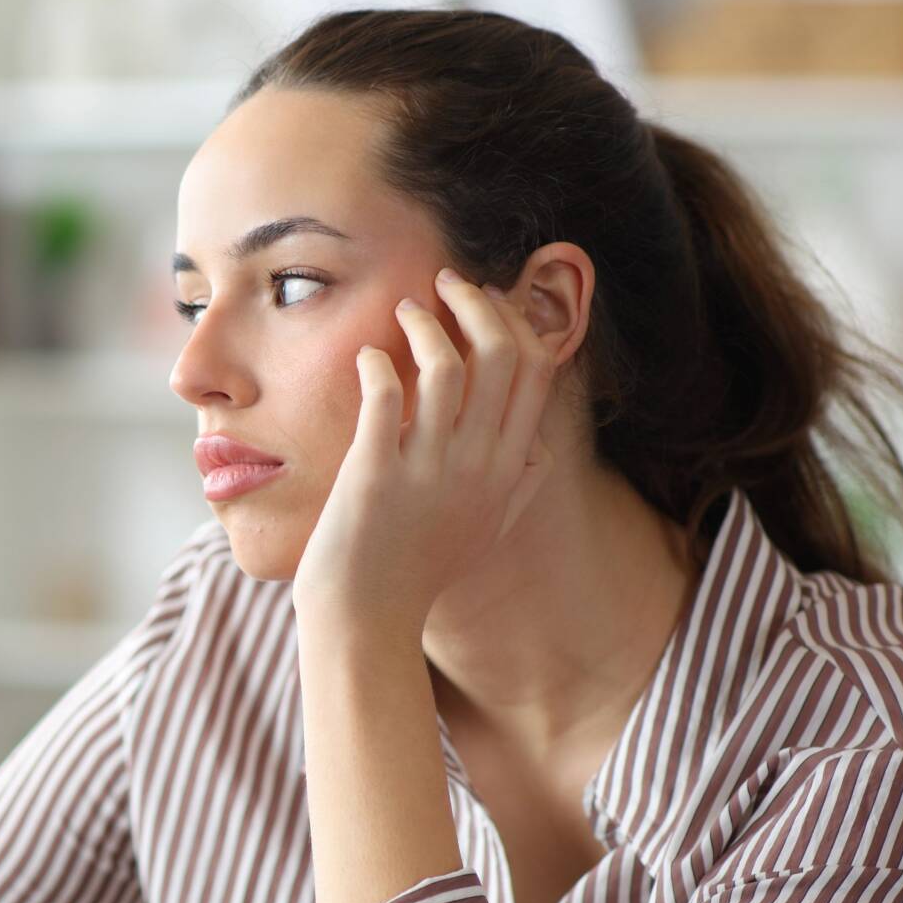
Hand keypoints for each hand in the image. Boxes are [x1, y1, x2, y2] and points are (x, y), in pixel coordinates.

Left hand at [292, 268, 555, 633]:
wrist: (365, 618)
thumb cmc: (419, 572)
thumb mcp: (486, 532)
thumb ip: (518, 490)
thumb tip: (536, 454)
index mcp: (506, 470)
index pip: (537, 371)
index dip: (516, 320)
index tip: (487, 301)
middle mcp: (477, 465)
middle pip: (502, 354)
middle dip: (477, 302)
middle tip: (446, 284)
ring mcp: (427, 470)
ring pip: (446, 365)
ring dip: (425, 323)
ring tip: (404, 312)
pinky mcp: (374, 474)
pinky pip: (383, 394)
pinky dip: (376, 363)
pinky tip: (366, 360)